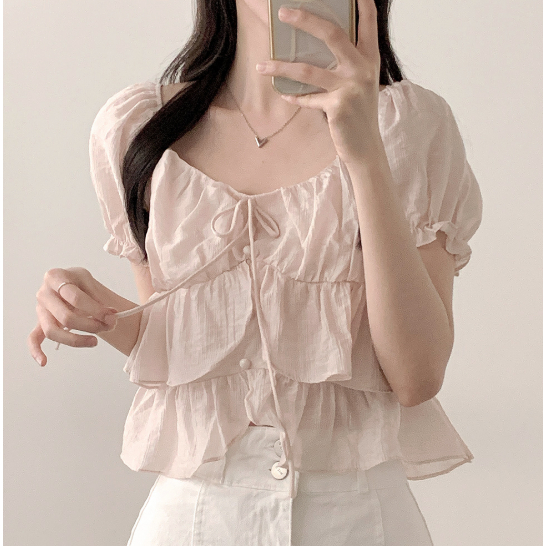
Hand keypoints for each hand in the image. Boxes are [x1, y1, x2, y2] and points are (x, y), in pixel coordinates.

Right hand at [28, 267, 117, 366]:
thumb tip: (110, 317)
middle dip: (91, 325)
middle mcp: (44, 293)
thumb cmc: (79, 283)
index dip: (96, 309)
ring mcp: (40, 310)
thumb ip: (98, 298)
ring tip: (95, 341)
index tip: (112, 315)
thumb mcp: (89, 280)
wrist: (71, 283)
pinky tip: (44, 362)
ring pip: (52, 331)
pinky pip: (33, 339)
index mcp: (55, 277)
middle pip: (65, 317)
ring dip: (76, 340)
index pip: (76, 298)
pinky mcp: (39, 323)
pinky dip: (36, 351)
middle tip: (109, 326)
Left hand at [256, 0, 382, 164]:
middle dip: (305, 20)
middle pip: (332, 34)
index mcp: (370, 59)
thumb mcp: (358, 84)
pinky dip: (293, 97)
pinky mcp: (337, 107)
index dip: (361, 4)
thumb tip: (312, 50)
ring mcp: (350, 87)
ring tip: (261, 66)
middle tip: (283, 13)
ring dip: (280, 68)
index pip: (368, 24)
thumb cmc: (358, 114)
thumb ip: (345, 65)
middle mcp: (362, 69)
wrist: (365, 147)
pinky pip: (306, 98)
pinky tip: (282, 93)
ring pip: (308, 70)